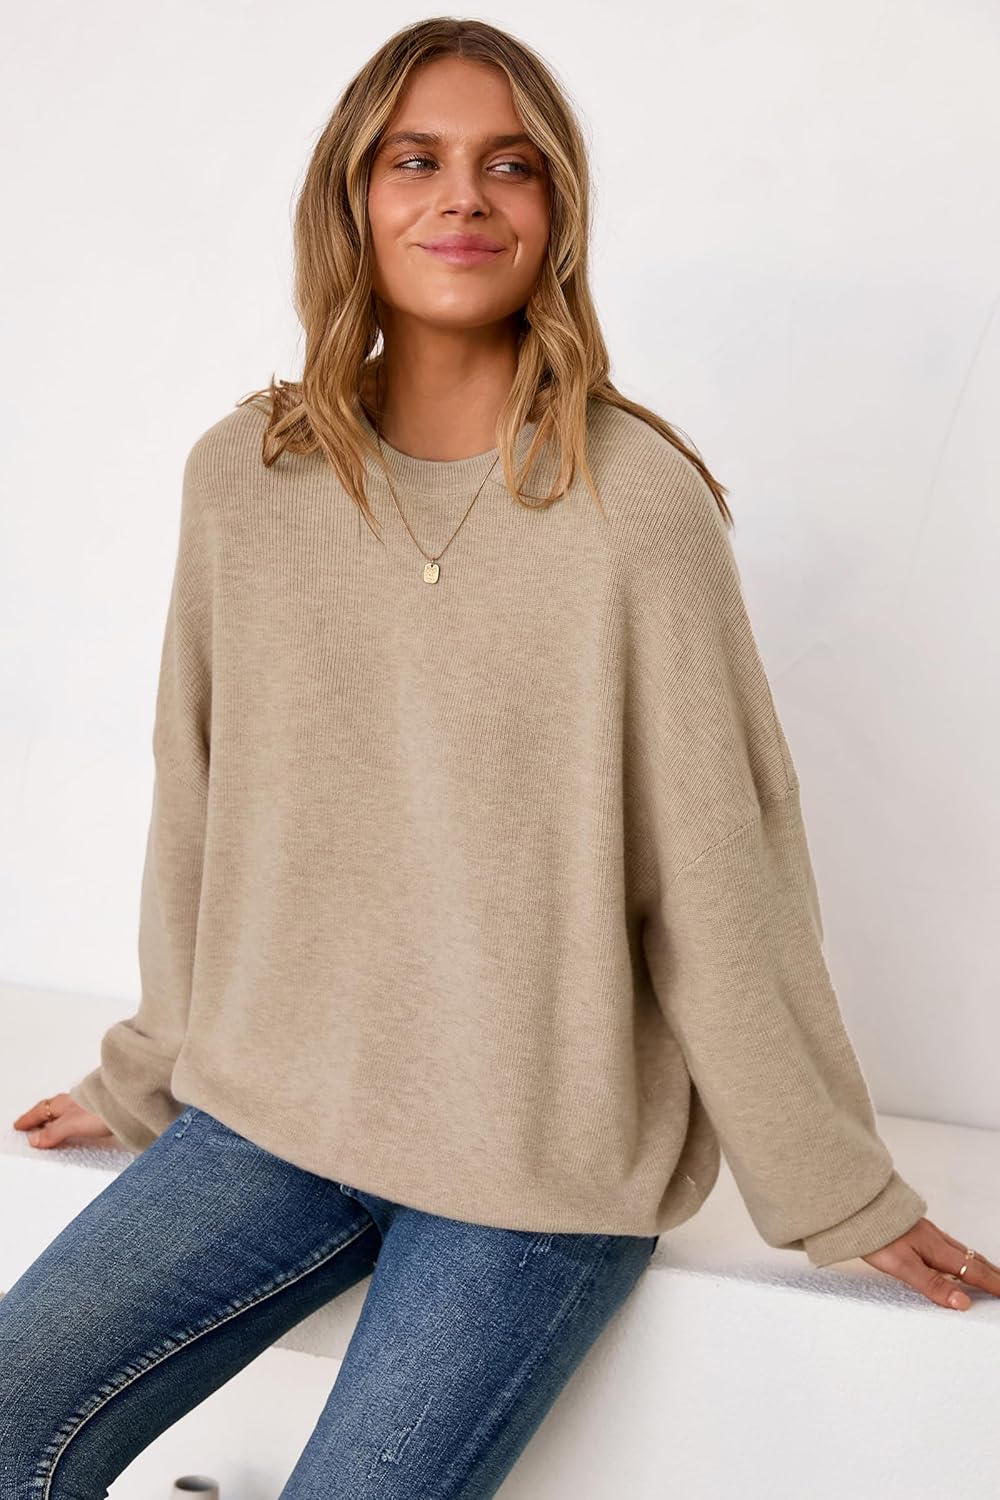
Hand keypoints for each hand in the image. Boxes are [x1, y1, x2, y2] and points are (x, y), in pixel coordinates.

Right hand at [12, 1093, 119, 1150]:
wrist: (136, 1097)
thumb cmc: (107, 1105)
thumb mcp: (74, 1123)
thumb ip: (55, 1132)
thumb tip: (35, 1139)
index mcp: (66, 1102)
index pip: (42, 1110)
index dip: (30, 1119)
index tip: (19, 1125)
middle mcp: (79, 1099)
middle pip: (55, 1107)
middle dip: (43, 1115)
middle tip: (33, 1122)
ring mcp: (94, 1101)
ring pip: (71, 1107)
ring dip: (61, 1115)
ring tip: (55, 1123)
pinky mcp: (108, 1105)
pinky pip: (86, 1110)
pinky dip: (78, 1115)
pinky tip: (85, 1120)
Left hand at [862, 1217, 998, 1309]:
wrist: (857, 1205)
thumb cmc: (875, 1234)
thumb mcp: (904, 1266)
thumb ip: (933, 1285)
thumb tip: (962, 1303)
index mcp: (938, 1251)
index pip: (973, 1271)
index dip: (993, 1284)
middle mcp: (937, 1240)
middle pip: (973, 1260)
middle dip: (993, 1274)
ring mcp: (928, 1234)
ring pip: (962, 1251)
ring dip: (979, 1265)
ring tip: (989, 1275)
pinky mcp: (918, 1231)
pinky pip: (949, 1246)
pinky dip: (962, 1256)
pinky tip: (954, 1259)